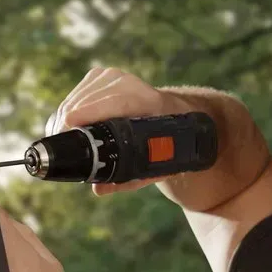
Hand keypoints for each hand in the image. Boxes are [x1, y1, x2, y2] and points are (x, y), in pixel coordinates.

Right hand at [48, 67, 271, 211]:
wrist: (212, 135)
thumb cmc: (187, 157)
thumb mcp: (165, 172)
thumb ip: (130, 180)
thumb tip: (96, 187)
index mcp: (168, 110)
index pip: (127, 98)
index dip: (97, 108)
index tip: (72, 121)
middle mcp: (152, 91)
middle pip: (106, 86)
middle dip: (78, 108)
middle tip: (60, 134)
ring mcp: (139, 85)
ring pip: (98, 83)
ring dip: (74, 103)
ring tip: (60, 131)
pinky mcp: (126, 85)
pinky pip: (96, 85)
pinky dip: (78, 100)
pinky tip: (65, 121)